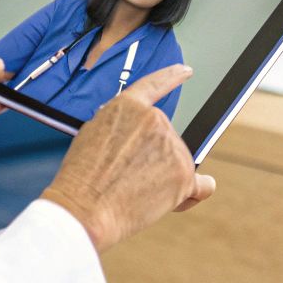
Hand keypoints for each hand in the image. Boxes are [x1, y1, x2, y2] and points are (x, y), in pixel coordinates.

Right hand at [40, 64, 214, 251]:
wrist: (85, 210)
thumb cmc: (81, 179)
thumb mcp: (92, 134)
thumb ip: (121, 126)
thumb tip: (137, 136)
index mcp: (128, 106)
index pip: (156, 83)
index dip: (172, 76)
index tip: (185, 71)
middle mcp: (155, 120)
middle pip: (165, 137)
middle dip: (152, 157)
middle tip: (125, 178)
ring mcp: (172, 146)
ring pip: (177, 162)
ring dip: (163, 178)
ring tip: (134, 194)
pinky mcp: (183, 174)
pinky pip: (202, 184)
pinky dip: (196, 191)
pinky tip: (192, 194)